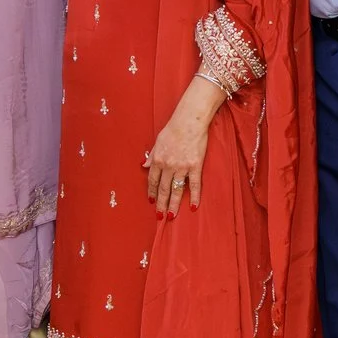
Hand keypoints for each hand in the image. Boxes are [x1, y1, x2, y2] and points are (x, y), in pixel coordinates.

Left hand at [143, 88, 219, 218]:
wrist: (189, 121)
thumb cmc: (174, 129)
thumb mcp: (158, 141)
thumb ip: (151, 155)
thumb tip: (143, 165)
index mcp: (158, 159)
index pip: (153, 180)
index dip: (152, 192)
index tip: (152, 201)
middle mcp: (168, 165)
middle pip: (163, 188)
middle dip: (161, 203)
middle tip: (160, 216)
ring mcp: (182, 167)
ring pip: (176, 190)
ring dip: (173, 204)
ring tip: (172, 215)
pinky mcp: (195, 166)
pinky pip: (194, 185)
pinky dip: (194, 196)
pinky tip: (193, 206)